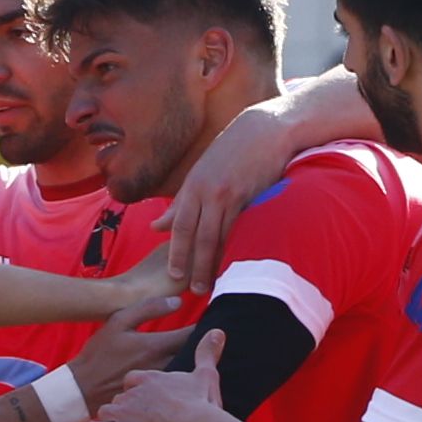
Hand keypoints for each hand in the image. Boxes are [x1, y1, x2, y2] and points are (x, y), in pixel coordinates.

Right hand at [57, 301, 195, 400]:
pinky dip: (182, 375)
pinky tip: (180, 373)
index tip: (207, 322)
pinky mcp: (157, 395)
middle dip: (201, 344)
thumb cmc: (99, 354)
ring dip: (193, 360)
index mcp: (155, 346)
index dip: (203, 327)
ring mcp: (161, 383)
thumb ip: (148, 308)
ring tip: (194, 354)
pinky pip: (177, 382)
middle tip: (205, 337)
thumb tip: (178, 301)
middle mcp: (163, 365)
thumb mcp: (118, 322)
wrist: (84, 389)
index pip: (192, 334)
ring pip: (187, 368)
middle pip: (194, 353)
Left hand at [82, 335, 232, 421]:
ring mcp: (122, 412)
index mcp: (148, 377)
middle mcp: (132, 392)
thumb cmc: (200, 405)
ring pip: (107, 411)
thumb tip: (217, 332)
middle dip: (126, 404)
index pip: (134, 378)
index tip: (143, 394)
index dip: (137, 387)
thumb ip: (206, 353)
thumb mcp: (205, 375)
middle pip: (121, 395)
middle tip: (137, 416)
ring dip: (110, 419)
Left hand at [157, 106, 303, 297]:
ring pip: (221, 236)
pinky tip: (237, 264)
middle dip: (196, 265)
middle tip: (195, 290)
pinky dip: (238, 248)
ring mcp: (232, 195)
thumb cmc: (230, 152)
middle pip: (200, 236)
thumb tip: (157, 227)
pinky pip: (243, 229)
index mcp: (193, 186)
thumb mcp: (200, 174)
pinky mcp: (253, 197)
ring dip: (216, 263)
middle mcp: (209, 191)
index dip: (177, 253)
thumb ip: (180, 203)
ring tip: (215, 285)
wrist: (265, 131)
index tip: (174, 276)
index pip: (180, 226)